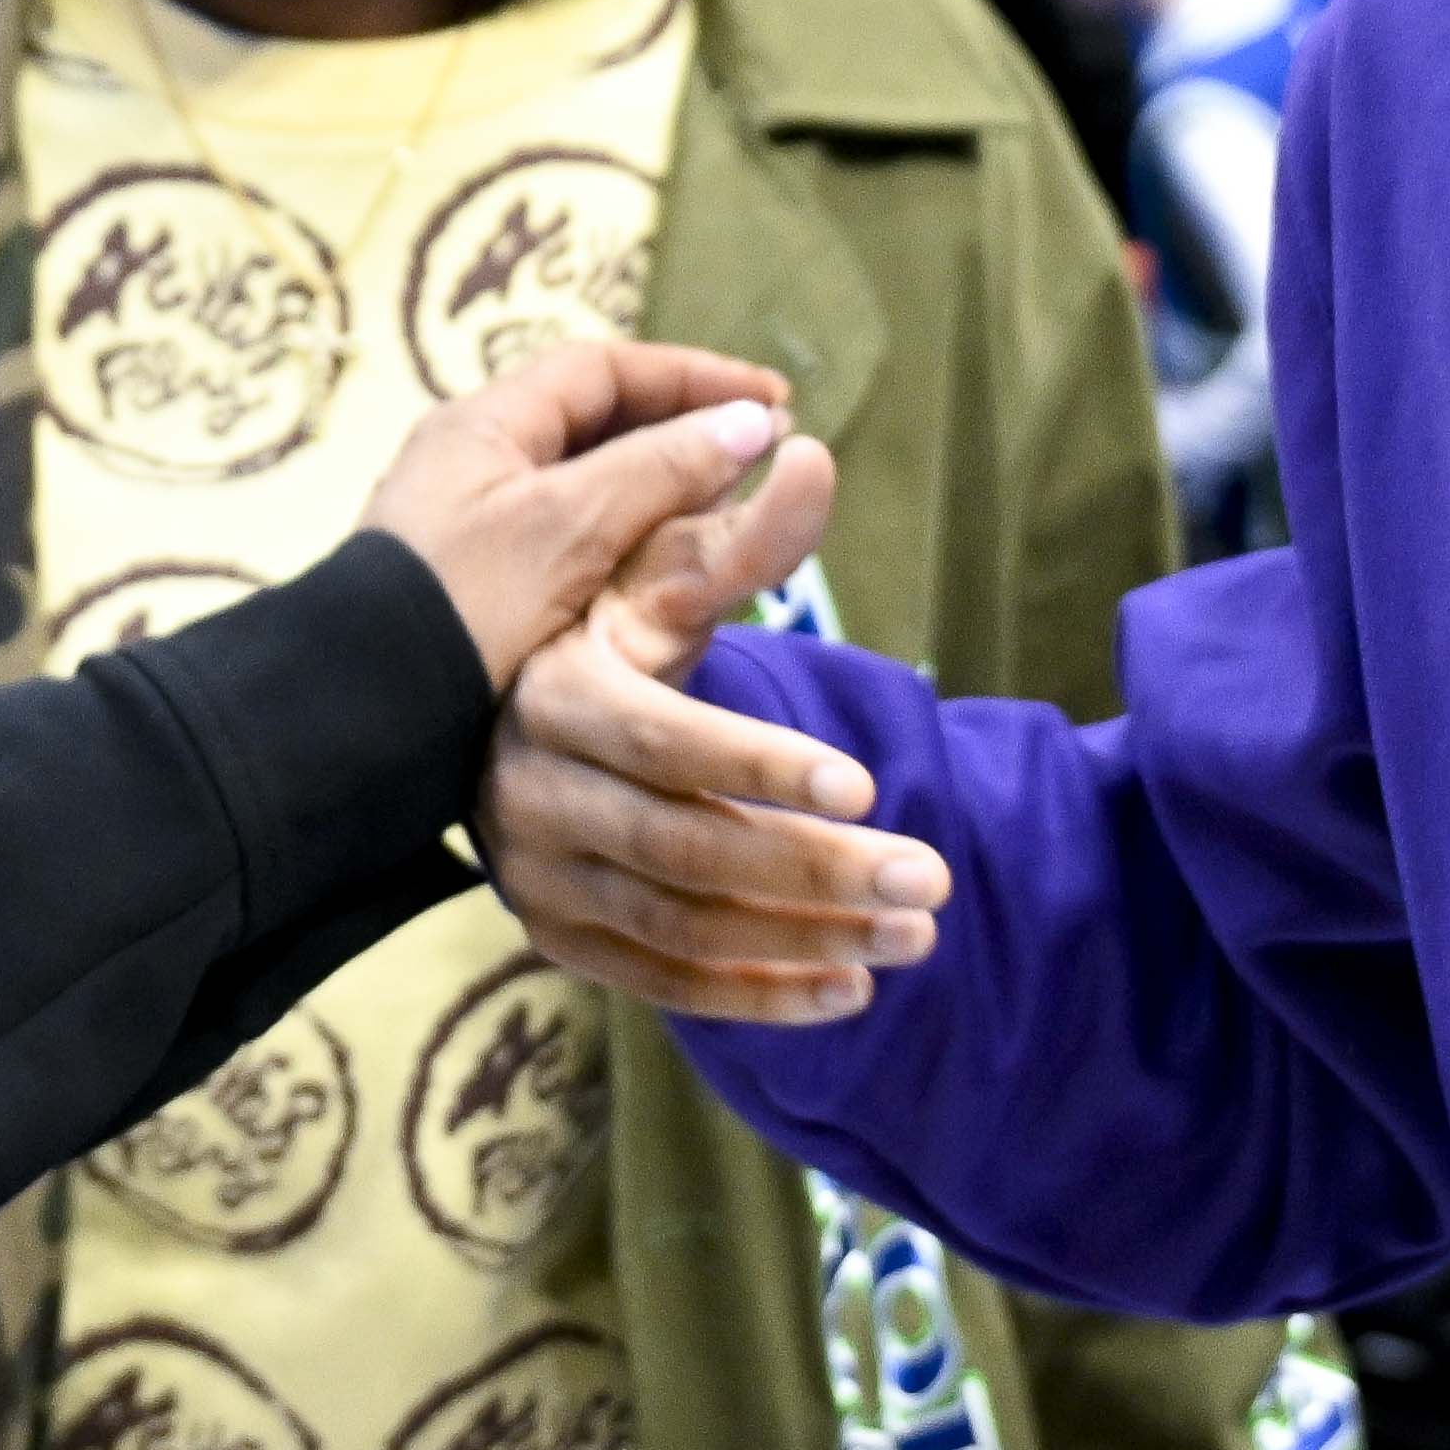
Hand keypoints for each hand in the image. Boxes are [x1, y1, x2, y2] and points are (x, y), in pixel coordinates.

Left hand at [358, 336, 799, 694]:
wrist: (360, 711)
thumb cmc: (464, 606)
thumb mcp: (570, 526)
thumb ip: (659, 469)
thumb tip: (749, 423)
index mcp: (485, 423)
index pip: (603, 369)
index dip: (693, 377)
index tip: (771, 402)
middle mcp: (475, 460)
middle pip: (596, 420)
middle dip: (682, 428)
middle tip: (758, 452)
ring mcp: (471, 525)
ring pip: (587, 483)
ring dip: (661, 487)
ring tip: (731, 508)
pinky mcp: (477, 588)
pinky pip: (570, 537)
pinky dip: (630, 538)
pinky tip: (668, 570)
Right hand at [481, 429, 944, 1023]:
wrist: (516, 717)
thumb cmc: (606, 628)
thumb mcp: (660, 573)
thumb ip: (745, 535)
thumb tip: (812, 453)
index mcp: (553, 698)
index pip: (663, 745)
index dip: (761, 767)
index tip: (867, 785)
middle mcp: (529, 797)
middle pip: (684, 848)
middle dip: (815, 868)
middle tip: (933, 879)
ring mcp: (538, 880)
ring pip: (682, 926)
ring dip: (806, 939)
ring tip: (916, 935)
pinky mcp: (560, 938)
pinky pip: (664, 985)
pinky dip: (758, 996)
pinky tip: (851, 992)